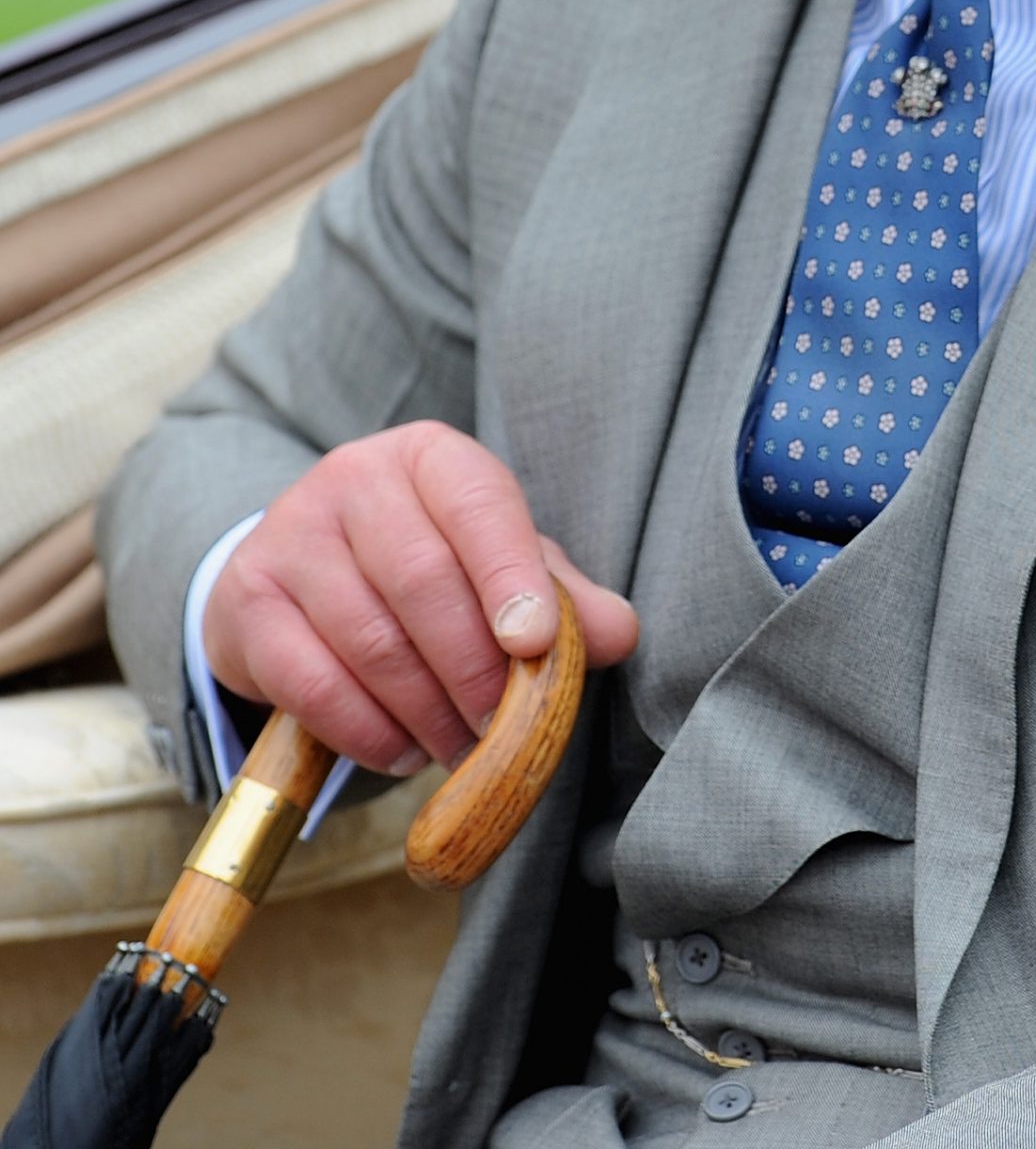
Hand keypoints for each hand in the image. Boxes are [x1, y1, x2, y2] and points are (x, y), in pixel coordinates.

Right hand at [202, 421, 638, 774]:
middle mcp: (353, 477)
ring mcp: (289, 535)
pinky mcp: (246, 603)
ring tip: (460, 747)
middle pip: (421, 578)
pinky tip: (402, 750)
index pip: (477, 502)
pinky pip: (311, 683)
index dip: (510, 574)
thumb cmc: (424, 568)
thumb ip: (562, 598)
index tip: (536, 643)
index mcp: (430, 456)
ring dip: (426, 711)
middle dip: (473, 668)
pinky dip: (367, 731)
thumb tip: (618, 633)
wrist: (300, 578)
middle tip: (501, 729)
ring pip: (369, 638)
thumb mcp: (499, 568)